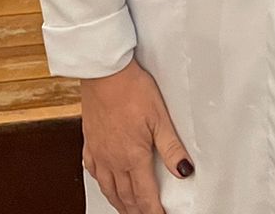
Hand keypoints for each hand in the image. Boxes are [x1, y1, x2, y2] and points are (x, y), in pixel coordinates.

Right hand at [79, 59, 193, 213]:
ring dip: (119, 202)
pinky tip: (104, 182)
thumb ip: (172, 147)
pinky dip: (101, 183)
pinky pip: (93, 171)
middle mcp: (113, 160)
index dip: (153, 210)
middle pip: (126, 195)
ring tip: (127, 209)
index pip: (145, 194)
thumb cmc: (132, 90)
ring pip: (108, 187)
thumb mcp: (160, 118)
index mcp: (133, 156)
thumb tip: (184, 170)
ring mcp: (99, 153)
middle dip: (136, 210)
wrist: (104, 74)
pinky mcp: (90, 142)